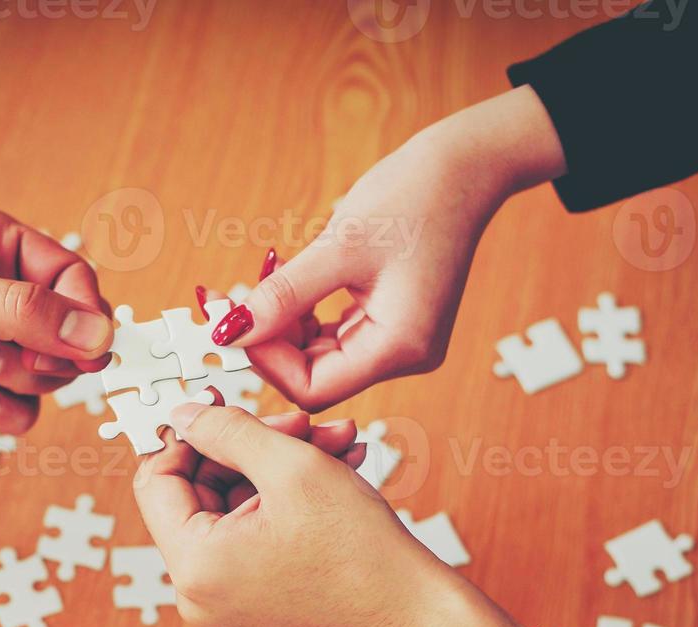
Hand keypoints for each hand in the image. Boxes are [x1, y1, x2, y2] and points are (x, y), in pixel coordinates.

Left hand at [0, 205, 114, 433]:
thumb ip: (22, 314)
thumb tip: (96, 331)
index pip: (72, 278)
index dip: (85, 314)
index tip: (85, 348)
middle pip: (68, 331)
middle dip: (47, 353)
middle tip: (9, 357)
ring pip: (46, 373)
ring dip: (22, 382)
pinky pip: (17, 407)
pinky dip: (5, 412)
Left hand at [134, 403, 532, 626]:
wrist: (418, 615)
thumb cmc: (362, 553)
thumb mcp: (290, 468)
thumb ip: (226, 431)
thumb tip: (183, 413)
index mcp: (194, 566)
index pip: (155, 481)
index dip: (186, 434)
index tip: (217, 403)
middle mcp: (199, 590)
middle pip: (200, 489)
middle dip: (251, 444)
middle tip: (298, 421)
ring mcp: (227, 595)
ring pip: (235, 501)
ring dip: (281, 461)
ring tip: (333, 439)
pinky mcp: (256, 592)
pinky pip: (255, 525)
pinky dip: (290, 492)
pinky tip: (336, 463)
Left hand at [224, 86, 566, 411]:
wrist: (467, 166)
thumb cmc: (414, 197)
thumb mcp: (337, 247)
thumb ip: (282, 296)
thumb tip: (230, 332)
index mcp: (400, 348)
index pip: (314, 389)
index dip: (267, 361)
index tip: (235, 320)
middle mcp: (405, 356)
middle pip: (316, 376)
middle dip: (270, 341)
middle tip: (233, 299)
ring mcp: (401, 340)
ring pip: (321, 356)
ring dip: (284, 325)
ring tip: (265, 279)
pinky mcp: (394, 321)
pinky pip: (336, 335)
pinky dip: (306, 315)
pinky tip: (290, 280)